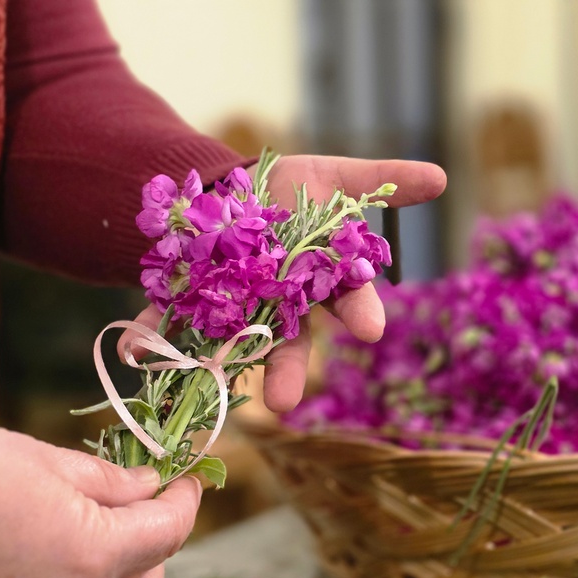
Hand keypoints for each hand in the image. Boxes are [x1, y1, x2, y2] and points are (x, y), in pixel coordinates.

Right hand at [0, 423, 200, 577]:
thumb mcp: (46, 461)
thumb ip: (109, 482)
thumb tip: (148, 487)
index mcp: (91, 554)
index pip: (168, 534)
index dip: (185, 502)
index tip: (185, 480)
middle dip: (158, 551)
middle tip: (146, 509)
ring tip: (99, 535)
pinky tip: (55, 563)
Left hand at [123, 154, 446, 411]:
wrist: (228, 187)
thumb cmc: (291, 190)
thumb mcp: (336, 176)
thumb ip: (384, 181)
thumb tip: (443, 176)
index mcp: (319, 282)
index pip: (347, 302)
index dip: (360, 314)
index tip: (371, 330)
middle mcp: (278, 306)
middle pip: (286, 343)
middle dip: (284, 372)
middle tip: (281, 402)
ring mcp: (232, 309)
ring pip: (230, 345)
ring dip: (218, 367)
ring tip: (210, 386)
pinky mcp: (187, 304)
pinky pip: (166, 325)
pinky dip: (149, 338)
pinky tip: (134, 349)